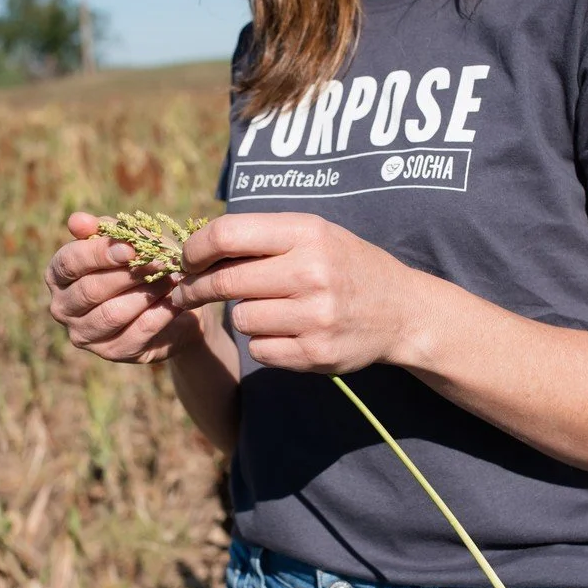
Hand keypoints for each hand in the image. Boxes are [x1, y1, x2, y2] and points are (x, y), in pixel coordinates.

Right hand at [45, 212, 205, 363]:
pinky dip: (160, 313)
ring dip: (146, 293)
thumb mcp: (125, 241)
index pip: (69, 263)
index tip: (131, 248)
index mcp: (58, 275)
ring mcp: (84, 334)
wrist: (169, 301)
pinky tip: (176, 300)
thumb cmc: (139, 263)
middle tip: (162, 262)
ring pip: (112, 314)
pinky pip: (137, 332)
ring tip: (171, 278)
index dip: (99, 254)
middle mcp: (62, 307)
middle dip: (128, 275)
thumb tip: (77, 221)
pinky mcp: (111, 352)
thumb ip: (103, 230)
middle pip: (90, 290)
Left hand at [171, 213, 417, 372]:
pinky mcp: (314, 353)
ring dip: (242, 315)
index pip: (227, 235)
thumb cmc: (343, 265)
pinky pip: (259, 349)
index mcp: (306, 233)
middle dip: (195, 289)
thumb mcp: (313, 235)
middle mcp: (311, 272)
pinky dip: (262, 342)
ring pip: (241, 319)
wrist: (401, 310)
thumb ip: (261, 238)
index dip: (195, 249)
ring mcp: (314, 317)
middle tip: (187, 292)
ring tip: (267, 308)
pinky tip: (285, 331)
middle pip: (224, 282)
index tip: (186, 260)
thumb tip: (194, 248)